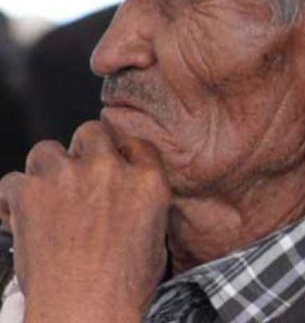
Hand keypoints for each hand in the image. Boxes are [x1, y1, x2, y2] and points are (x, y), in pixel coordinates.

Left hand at [0, 121, 170, 321]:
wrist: (84, 308)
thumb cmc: (122, 287)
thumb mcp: (156, 240)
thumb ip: (144, 205)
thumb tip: (129, 200)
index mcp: (147, 182)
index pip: (136, 144)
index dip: (121, 152)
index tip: (114, 162)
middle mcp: (108, 169)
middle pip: (92, 133)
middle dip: (84, 151)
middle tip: (79, 176)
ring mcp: (67, 177)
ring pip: (47, 149)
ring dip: (46, 169)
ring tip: (48, 194)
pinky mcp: (29, 193)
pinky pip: (12, 180)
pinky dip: (14, 197)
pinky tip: (21, 214)